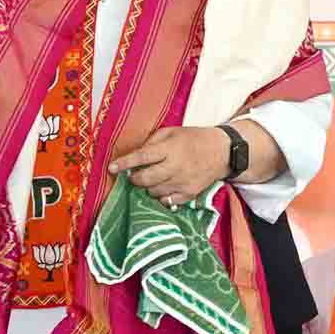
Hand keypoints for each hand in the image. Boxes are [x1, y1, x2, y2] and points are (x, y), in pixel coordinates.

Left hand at [112, 125, 233, 202]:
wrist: (223, 152)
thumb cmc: (194, 138)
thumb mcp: (172, 132)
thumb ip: (152, 142)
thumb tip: (135, 155)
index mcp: (170, 148)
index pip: (142, 157)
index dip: (124, 163)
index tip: (111, 168)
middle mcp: (176, 167)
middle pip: (145, 179)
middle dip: (135, 179)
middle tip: (135, 175)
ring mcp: (183, 182)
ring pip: (154, 192)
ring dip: (148, 187)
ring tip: (153, 179)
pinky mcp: (190, 194)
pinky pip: (167, 201)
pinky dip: (161, 197)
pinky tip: (164, 188)